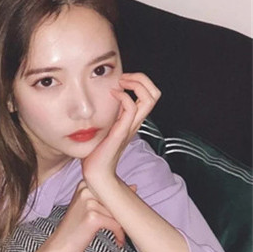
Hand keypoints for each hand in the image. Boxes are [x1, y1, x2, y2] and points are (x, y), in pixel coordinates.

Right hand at [47, 181, 136, 251]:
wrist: (61, 244)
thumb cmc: (77, 226)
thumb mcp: (90, 205)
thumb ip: (108, 196)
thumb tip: (134, 186)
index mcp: (85, 183)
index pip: (114, 187)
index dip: (121, 202)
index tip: (124, 213)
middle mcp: (86, 189)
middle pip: (117, 200)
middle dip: (123, 215)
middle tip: (124, 226)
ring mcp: (89, 202)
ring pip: (118, 213)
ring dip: (122, 227)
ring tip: (118, 236)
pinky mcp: (92, 216)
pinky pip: (116, 224)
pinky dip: (119, 234)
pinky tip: (118, 241)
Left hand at [82, 73, 160, 192]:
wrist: (97, 172)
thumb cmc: (98, 151)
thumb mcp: (106, 127)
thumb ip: (110, 115)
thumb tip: (105, 101)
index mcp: (134, 120)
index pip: (151, 95)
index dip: (140, 81)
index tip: (122, 80)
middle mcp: (136, 122)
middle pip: (155, 94)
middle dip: (142, 78)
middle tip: (124, 78)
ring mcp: (130, 127)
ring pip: (149, 99)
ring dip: (136, 83)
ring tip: (120, 83)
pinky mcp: (120, 132)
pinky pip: (130, 109)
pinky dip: (123, 96)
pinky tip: (112, 95)